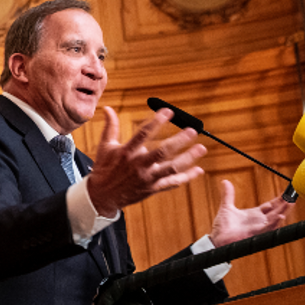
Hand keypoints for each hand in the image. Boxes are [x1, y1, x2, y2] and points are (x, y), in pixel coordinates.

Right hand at [86, 106, 207, 216]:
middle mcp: (138, 165)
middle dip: (178, 141)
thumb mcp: (105, 146)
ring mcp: (147, 178)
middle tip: (192, 131)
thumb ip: (110, 127)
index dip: (157, 122)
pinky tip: (198, 170)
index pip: (143, 134)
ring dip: (188, 158)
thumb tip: (108, 109)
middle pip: (162, 152)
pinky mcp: (152, 188)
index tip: (168, 111)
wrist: (103, 196)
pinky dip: (186, 177)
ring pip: (171, 168)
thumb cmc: (104, 169)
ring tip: (201, 148)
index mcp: (127, 153)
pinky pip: (172, 183)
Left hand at [209, 180, 292, 246]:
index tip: (286, 192)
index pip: (271, 206)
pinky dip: (274, 222)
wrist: (217, 240)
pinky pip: (268, 228)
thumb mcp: (227, 207)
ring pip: (275, 220)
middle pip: (276, 211)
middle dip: (285, 204)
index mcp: (254, 215)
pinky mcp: (255, 234)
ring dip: (283, 211)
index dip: (279, 199)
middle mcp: (259, 222)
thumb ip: (228, 195)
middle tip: (293, 195)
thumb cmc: (222, 227)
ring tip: (291, 203)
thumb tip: (225, 182)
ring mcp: (259, 228)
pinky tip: (281, 216)